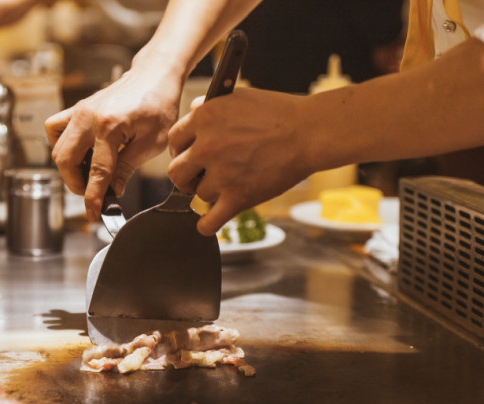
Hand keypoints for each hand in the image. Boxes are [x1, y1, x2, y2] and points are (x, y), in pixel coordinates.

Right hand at [45, 67, 181, 221]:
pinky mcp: (76, 109)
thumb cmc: (158, 104)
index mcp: (110, 126)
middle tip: (94, 192)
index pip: (97, 172)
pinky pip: (55, 130)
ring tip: (90, 174)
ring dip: (69, 168)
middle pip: (66, 161)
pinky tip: (79, 151)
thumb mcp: (152, 142)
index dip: (93, 197)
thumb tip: (112, 192)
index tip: (93, 213)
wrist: (153, 76)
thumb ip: (127, 168)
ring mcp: (79, 111)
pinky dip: (61, 145)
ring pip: (57, 148)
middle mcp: (88, 117)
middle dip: (77, 184)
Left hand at [168, 88, 311, 234]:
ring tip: (226, 187)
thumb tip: (192, 115)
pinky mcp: (238, 196)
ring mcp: (222, 173)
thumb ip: (208, 107)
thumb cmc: (278, 113)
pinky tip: (207, 223)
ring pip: (198, 195)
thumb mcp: (236, 97)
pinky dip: (206, 225)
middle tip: (197, 177)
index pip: (174, 141)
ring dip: (209, 193)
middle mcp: (207, 146)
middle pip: (176, 172)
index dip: (180, 150)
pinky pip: (210, 221)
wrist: (309, 132)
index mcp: (204, 119)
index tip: (188, 156)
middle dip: (186, 176)